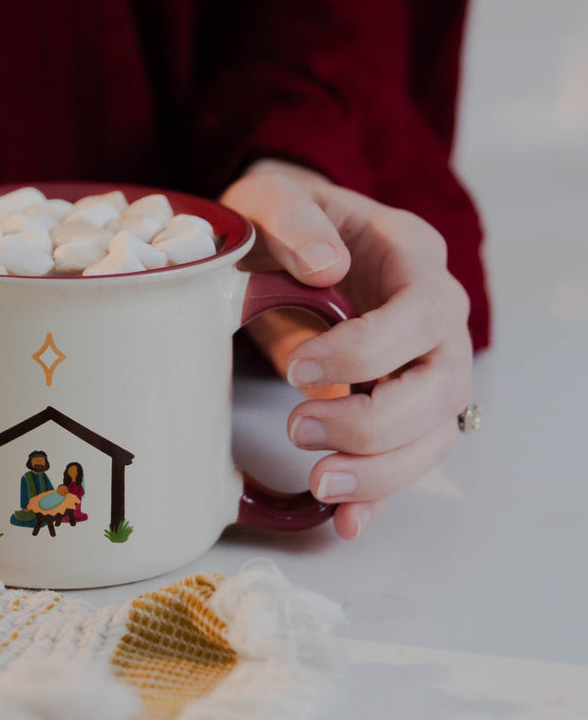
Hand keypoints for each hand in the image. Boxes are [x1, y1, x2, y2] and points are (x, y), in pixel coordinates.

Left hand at [222, 160, 472, 539]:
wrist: (280, 235)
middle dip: (375, 422)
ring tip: (317, 485)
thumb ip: (296, 222)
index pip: (427, 312)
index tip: (299, 369)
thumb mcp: (275, 197)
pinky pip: (403, 455)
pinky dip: (378, 494)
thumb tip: (326, 267)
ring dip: (380, 470)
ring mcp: (420, 362)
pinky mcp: (393, 400)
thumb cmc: (283, 215)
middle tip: (297, 428)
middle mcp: (432, 316)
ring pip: (434, 433)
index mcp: (411, 256)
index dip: (370, 350)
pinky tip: (346, 521)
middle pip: (443, 386)